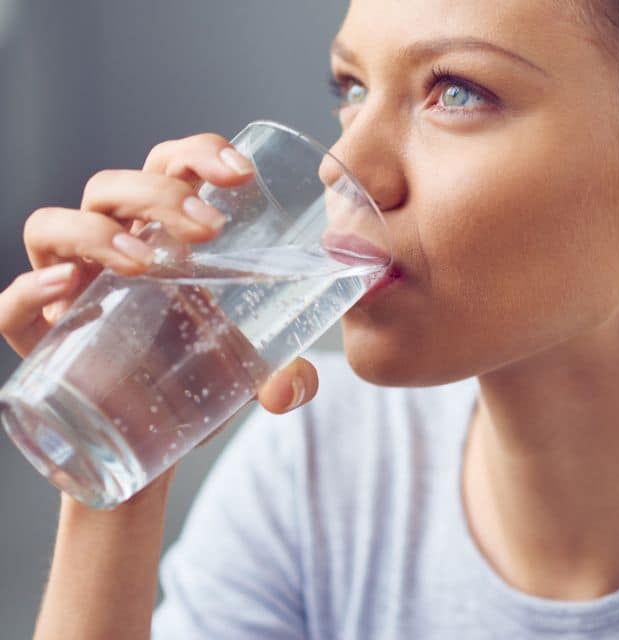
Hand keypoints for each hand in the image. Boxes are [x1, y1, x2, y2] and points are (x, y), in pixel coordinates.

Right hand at [0, 133, 318, 417]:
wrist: (150, 446)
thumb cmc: (197, 382)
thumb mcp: (250, 371)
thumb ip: (287, 376)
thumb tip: (290, 389)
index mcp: (163, 237)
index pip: (169, 169)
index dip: (197, 154)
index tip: (240, 172)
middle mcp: (109, 250)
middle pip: (113, 188)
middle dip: (160, 193)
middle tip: (210, 228)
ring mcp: (68, 290)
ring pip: (52, 226)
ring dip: (96, 232)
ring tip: (144, 263)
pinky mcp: (39, 339)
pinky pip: (11, 306)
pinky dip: (28, 293)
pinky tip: (66, 289)